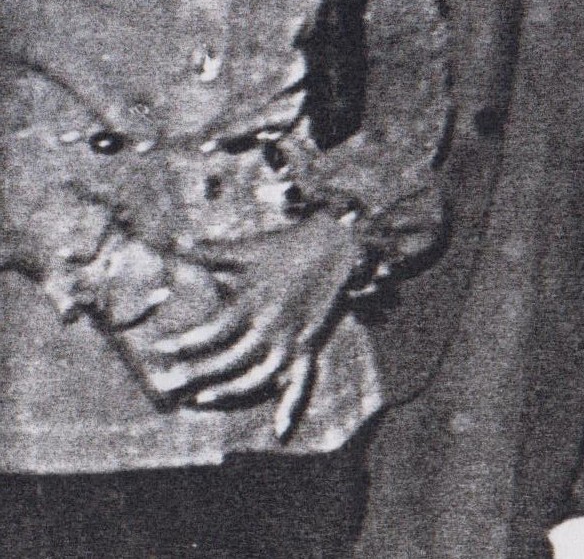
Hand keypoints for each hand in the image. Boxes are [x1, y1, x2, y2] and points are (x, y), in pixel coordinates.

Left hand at [129, 211, 361, 435]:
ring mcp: (292, 337)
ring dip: (229, 393)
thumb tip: (172, 241)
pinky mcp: (310, 344)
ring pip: (258, 376)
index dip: (183, 342)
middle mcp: (271, 323)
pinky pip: (303, 379)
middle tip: (166, 384)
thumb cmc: (287, 245)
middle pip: (228, 360)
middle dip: (195, 374)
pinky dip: (293, 404)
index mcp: (253, 300)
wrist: (339, 240)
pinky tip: (280, 431)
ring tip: (200, 400)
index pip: (211, 329)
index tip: (157, 350)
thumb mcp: (246, 248)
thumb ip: (208, 251)